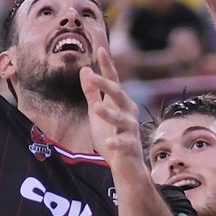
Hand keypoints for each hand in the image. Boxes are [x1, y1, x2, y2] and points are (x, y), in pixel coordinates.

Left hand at [80, 48, 144, 171]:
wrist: (126, 165)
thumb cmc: (112, 135)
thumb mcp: (97, 112)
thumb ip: (92, 93)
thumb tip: (85, 70)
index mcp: (119, 102)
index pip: (113, 81)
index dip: (107, 66)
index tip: (101, 49)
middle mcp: (128, 112)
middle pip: (118, 95)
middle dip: (106, 85)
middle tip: (92, 75)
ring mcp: (131, 129)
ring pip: (121, 119)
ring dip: (109, 114)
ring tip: (97, 108)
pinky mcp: (130, 147)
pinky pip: (124, 143)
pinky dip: (117, 142)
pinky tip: (109, 142)